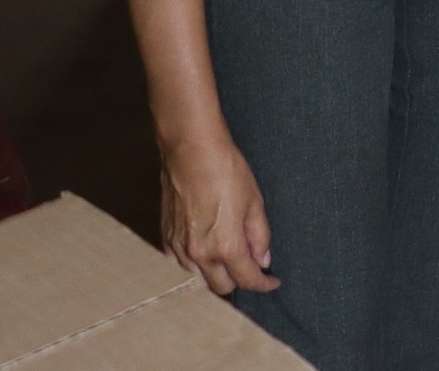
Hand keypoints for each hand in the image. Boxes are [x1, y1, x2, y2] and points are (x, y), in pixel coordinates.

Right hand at [161, 134, 277, 294]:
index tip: (272, 282)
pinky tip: (205, 255)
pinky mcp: (166, 240)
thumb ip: (260, 235)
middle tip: (251, 267)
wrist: (191, 152)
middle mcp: (200, 254)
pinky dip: (194, 268)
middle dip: (239, 281)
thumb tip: (263, 259)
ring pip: (198, 281)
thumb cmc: (226, 170)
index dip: (263, 284)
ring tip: (229, 262)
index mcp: (226, 246)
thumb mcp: (254, 201)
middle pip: (221, 287)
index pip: (246, 279)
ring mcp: (179, 249)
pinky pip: (179, 268)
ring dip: (215, 276)